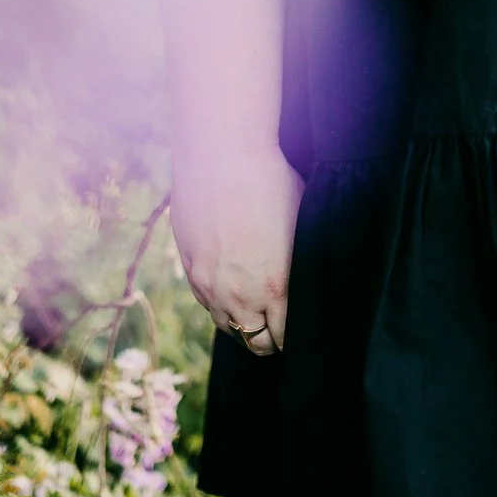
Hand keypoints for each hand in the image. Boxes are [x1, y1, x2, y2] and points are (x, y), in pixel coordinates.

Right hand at [169, 142, 303, 354]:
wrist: (221, 155)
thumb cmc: (271, 181)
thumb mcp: (301, 220)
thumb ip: (299, 260)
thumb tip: (306, 274)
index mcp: (275, 286)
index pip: (283, 336)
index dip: (292, 337)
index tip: (299, 330)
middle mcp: (239, 295)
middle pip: (254, 342)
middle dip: (269, 340)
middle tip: (279, 330)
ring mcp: (209, 285)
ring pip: (227, 326)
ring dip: (243, 324)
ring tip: (256, 314)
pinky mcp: (190, 269)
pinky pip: (206, 303)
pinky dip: (220, 304)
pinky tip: (232, 292)